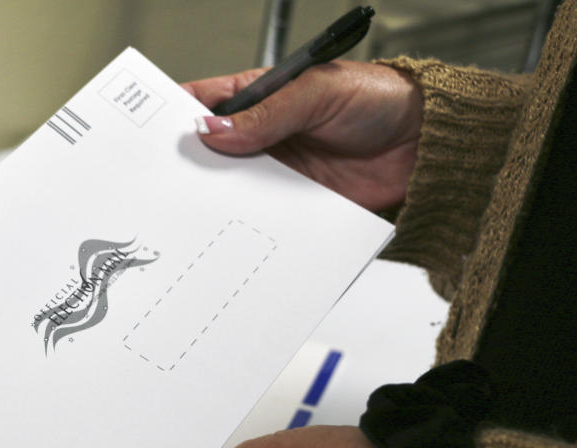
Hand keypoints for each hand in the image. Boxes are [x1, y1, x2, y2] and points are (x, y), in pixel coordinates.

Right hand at [184, 61, 422, 211]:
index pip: (205, 103)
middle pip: (211, 152)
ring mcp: (277, 170)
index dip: (177, 115)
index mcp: (260, 97)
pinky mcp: (294, 202)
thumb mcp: (317, 94)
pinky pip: (263, 214)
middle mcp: (263, 135)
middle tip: (168, 179)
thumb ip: (265, 114)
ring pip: (231, 186)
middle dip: (190, 164)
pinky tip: (236, 224)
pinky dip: (248, 221)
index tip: (152, 133)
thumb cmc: (379, 100)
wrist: (425, 145)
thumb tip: (214, 130)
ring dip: (216, 197)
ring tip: (196, 207)